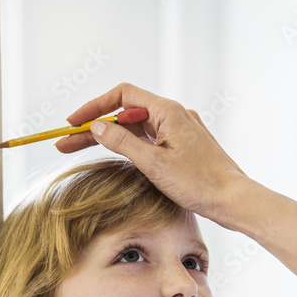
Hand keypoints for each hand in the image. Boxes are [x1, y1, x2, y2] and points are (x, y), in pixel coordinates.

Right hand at [55, 83, 246, 224]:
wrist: (233, 200)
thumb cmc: (199, 183)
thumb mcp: (153, 164)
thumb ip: (122, 143)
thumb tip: (97, 127)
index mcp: (168, 111)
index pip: (122, 95)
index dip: (94, 107)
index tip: (73, 123)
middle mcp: (174, 115)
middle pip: (124, 114)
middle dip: (93, 127)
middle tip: (64, 143)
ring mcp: (179, 130)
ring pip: (135, 128)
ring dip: (108, 138)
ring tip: (77, 150)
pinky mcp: (182, 146)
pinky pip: (148, 139)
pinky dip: (127, 145)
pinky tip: (112, 154)